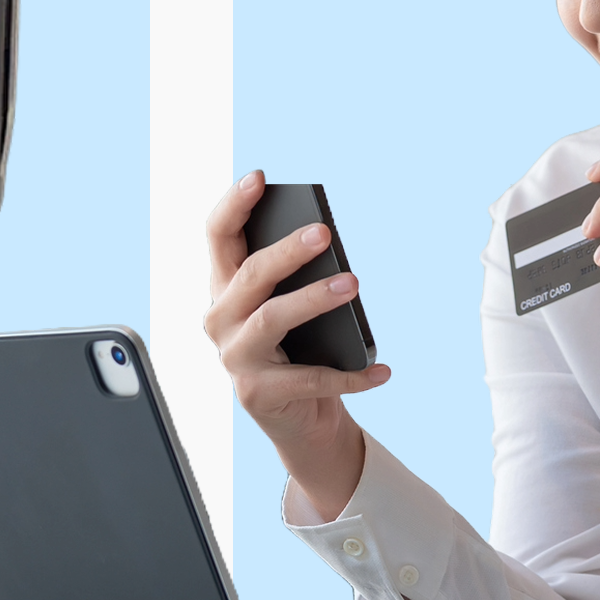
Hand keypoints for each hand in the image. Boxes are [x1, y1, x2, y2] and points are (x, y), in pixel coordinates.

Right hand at [203, 171, 389, 516]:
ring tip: (353, 284)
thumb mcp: (293, 309)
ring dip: (315, 298)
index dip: (233, 205)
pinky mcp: (256, 394)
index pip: (217, 236)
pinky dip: (351, 375)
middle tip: (325, 233)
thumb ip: (296, 280)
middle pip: (250, 274)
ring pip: (273, 317)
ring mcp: (234, 358)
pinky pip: (310, 378)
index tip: (259, 177)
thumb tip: (327, 251)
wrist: (299, 422)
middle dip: (287, 250)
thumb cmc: (299, 350)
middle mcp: (219, 319)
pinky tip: (382, 369)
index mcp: (223, 288)